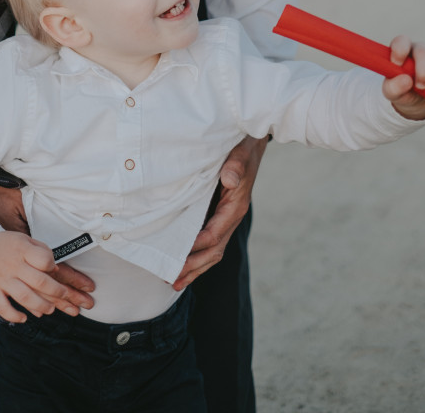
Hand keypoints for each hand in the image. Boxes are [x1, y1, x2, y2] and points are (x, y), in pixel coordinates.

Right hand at [0, 231, 94, 321]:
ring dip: (40, 306)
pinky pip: (3, 307)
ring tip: (50, 310)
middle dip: (56, 293)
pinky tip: (24, 318)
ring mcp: (1, 279)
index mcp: (22, 249)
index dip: (53, 267)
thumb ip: (39, 251)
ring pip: (24, 297)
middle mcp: (13, 265)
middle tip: (64, 297)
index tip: (56, 270)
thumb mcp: (23, 239)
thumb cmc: (5, 244)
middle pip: (39, 282)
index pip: (44, 260)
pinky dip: (14, 315)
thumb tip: (55, 268)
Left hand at [172, 135, 268, 290]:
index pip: (214, 233)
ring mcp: (226, 218)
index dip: (196, 245)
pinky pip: (209, 240)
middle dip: (194, 266)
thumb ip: (236, 165)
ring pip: (212, 250)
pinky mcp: (220, 214)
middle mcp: (232, 216)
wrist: (251, 142)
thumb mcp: (241, 152)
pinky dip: (197, 254)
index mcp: (235, 206)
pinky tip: (183, 262)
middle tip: (173, 279)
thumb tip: (230, 179)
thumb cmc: (243, 147)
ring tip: (175, 282)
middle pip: (213, 250)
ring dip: (195, 267)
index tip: (177, 255)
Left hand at [384, 36, 424, 119]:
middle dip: (424, 71)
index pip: (401, 42)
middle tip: (421, 87)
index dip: (400, 51)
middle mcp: (418, 49)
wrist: (419, 102)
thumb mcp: (392, 93)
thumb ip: (393, 87)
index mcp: (401, 51)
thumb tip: (406, 80)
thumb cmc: (402, 92)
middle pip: (423, 51)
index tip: (399, 66)